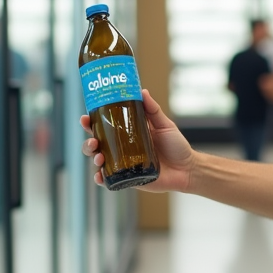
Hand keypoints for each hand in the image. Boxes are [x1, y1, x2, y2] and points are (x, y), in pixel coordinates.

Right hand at [81, 89, 196, 192]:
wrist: (187, 169)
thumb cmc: (176, 146)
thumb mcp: (164, 125)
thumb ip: (153, 110)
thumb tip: (142, 91)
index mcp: (127, 134)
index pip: (104, 127)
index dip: (91, 123)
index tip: (85, 118)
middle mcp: (122, 149)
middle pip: (97, 144)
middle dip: (89, 142)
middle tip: (92, 139)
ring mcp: (124, 165)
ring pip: (99, 162)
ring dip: (93, 159)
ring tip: (98, 157)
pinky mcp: (128, 179)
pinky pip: (109, 180)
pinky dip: (101, 179)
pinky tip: (99, 176)